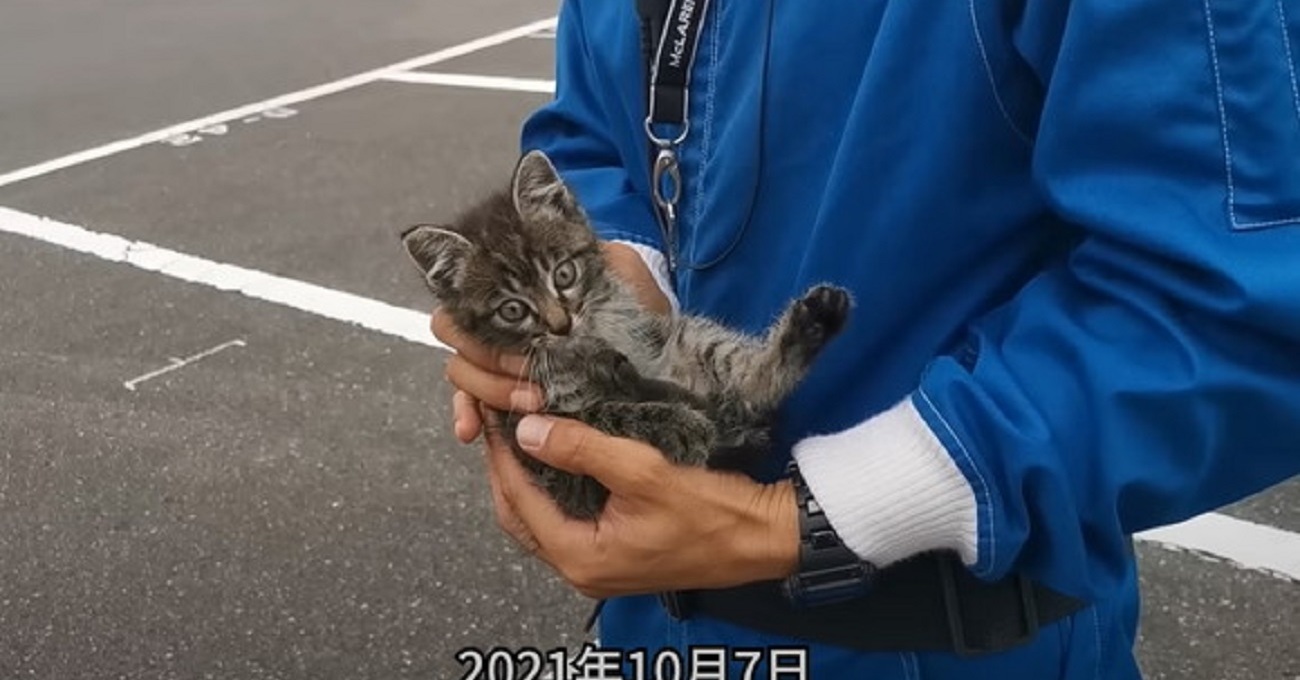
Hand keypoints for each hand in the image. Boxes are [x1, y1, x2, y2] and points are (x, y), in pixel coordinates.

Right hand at [431, 241, 671, 441]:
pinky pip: (468, 403)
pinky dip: (465, 414)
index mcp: (518, 282)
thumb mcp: (622, 272)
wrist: (660, 359)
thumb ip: (587, 244)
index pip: (470, 281)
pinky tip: (472, 429)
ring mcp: (500, 357)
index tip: (517, 329)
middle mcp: (502, 319)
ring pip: (461, 368)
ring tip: (532, 401)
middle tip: (532, 370)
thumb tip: (553, 220)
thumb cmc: (640, 312)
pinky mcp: (506, 393)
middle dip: (490, 355)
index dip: (480, 302)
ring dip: (490, 387)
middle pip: (455, 330)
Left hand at [482, 413, 799, 597]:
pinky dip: (553, 492)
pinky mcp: (613, 556)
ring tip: (521, 436)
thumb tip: (527, 431)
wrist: (760, 539)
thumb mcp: (643, 472)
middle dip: (505, 471)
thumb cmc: (710, 511)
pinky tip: (557, 460)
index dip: (501, 456)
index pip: (519, 500)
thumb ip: (582, 450)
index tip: (493, 416)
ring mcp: (596, 567)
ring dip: (527, 482)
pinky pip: (565, 523)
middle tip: (498, 425)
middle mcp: (580, 571)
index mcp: (579, 557)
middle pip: (521, 516)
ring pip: (541, 521)